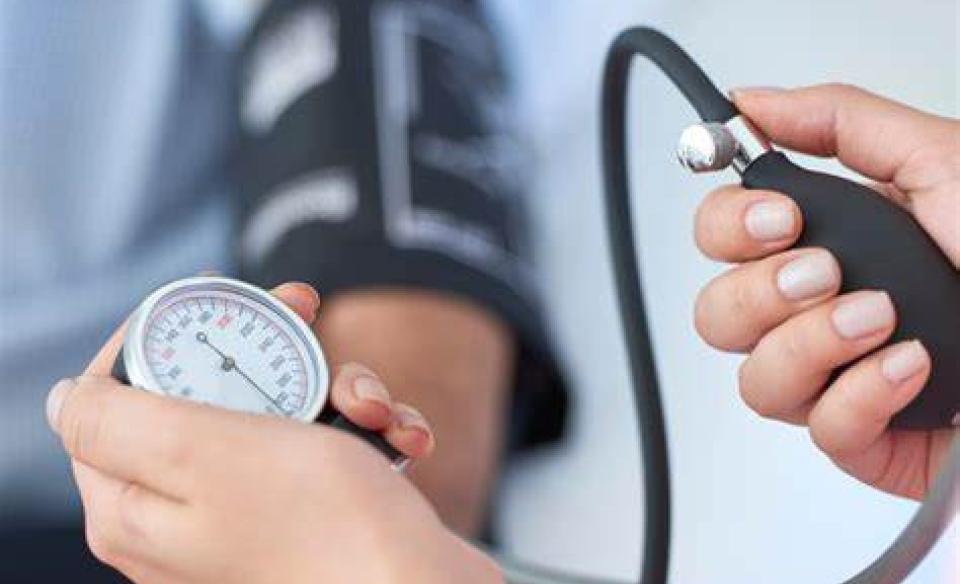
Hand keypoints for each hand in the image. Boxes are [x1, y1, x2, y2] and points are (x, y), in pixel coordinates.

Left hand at [46, 283, 501, 583]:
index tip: (216, 295)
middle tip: (306, 308)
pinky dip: (366, 430)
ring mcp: (253, 515)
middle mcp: (187, 515)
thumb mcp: (202, 451)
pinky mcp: (311, 515)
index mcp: (135, 504)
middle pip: (207, 393)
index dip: (160, 331)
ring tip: (374, 407)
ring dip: (338, 389)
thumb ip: (116, 418)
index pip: (114, 393)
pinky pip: (326, 448)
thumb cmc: (322, 523)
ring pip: (280, 412)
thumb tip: (68, 397)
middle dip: (270, 349)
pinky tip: (402, 437)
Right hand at [693, 84, 958, 499]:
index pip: (719, 236)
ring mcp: (835, 375)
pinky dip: (864, 396)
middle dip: (763, 292)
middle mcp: (818, 309)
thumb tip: (750, 105)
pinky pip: (820, 428)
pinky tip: (911, 367)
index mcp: (828, 240)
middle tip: (826, 273)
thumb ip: (840, 122)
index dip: (728, 227)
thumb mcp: (942, 162)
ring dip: (812, 345)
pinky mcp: (863, 437)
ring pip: (754, 380)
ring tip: (882, 320)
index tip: (780, 218)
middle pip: (716, 314)